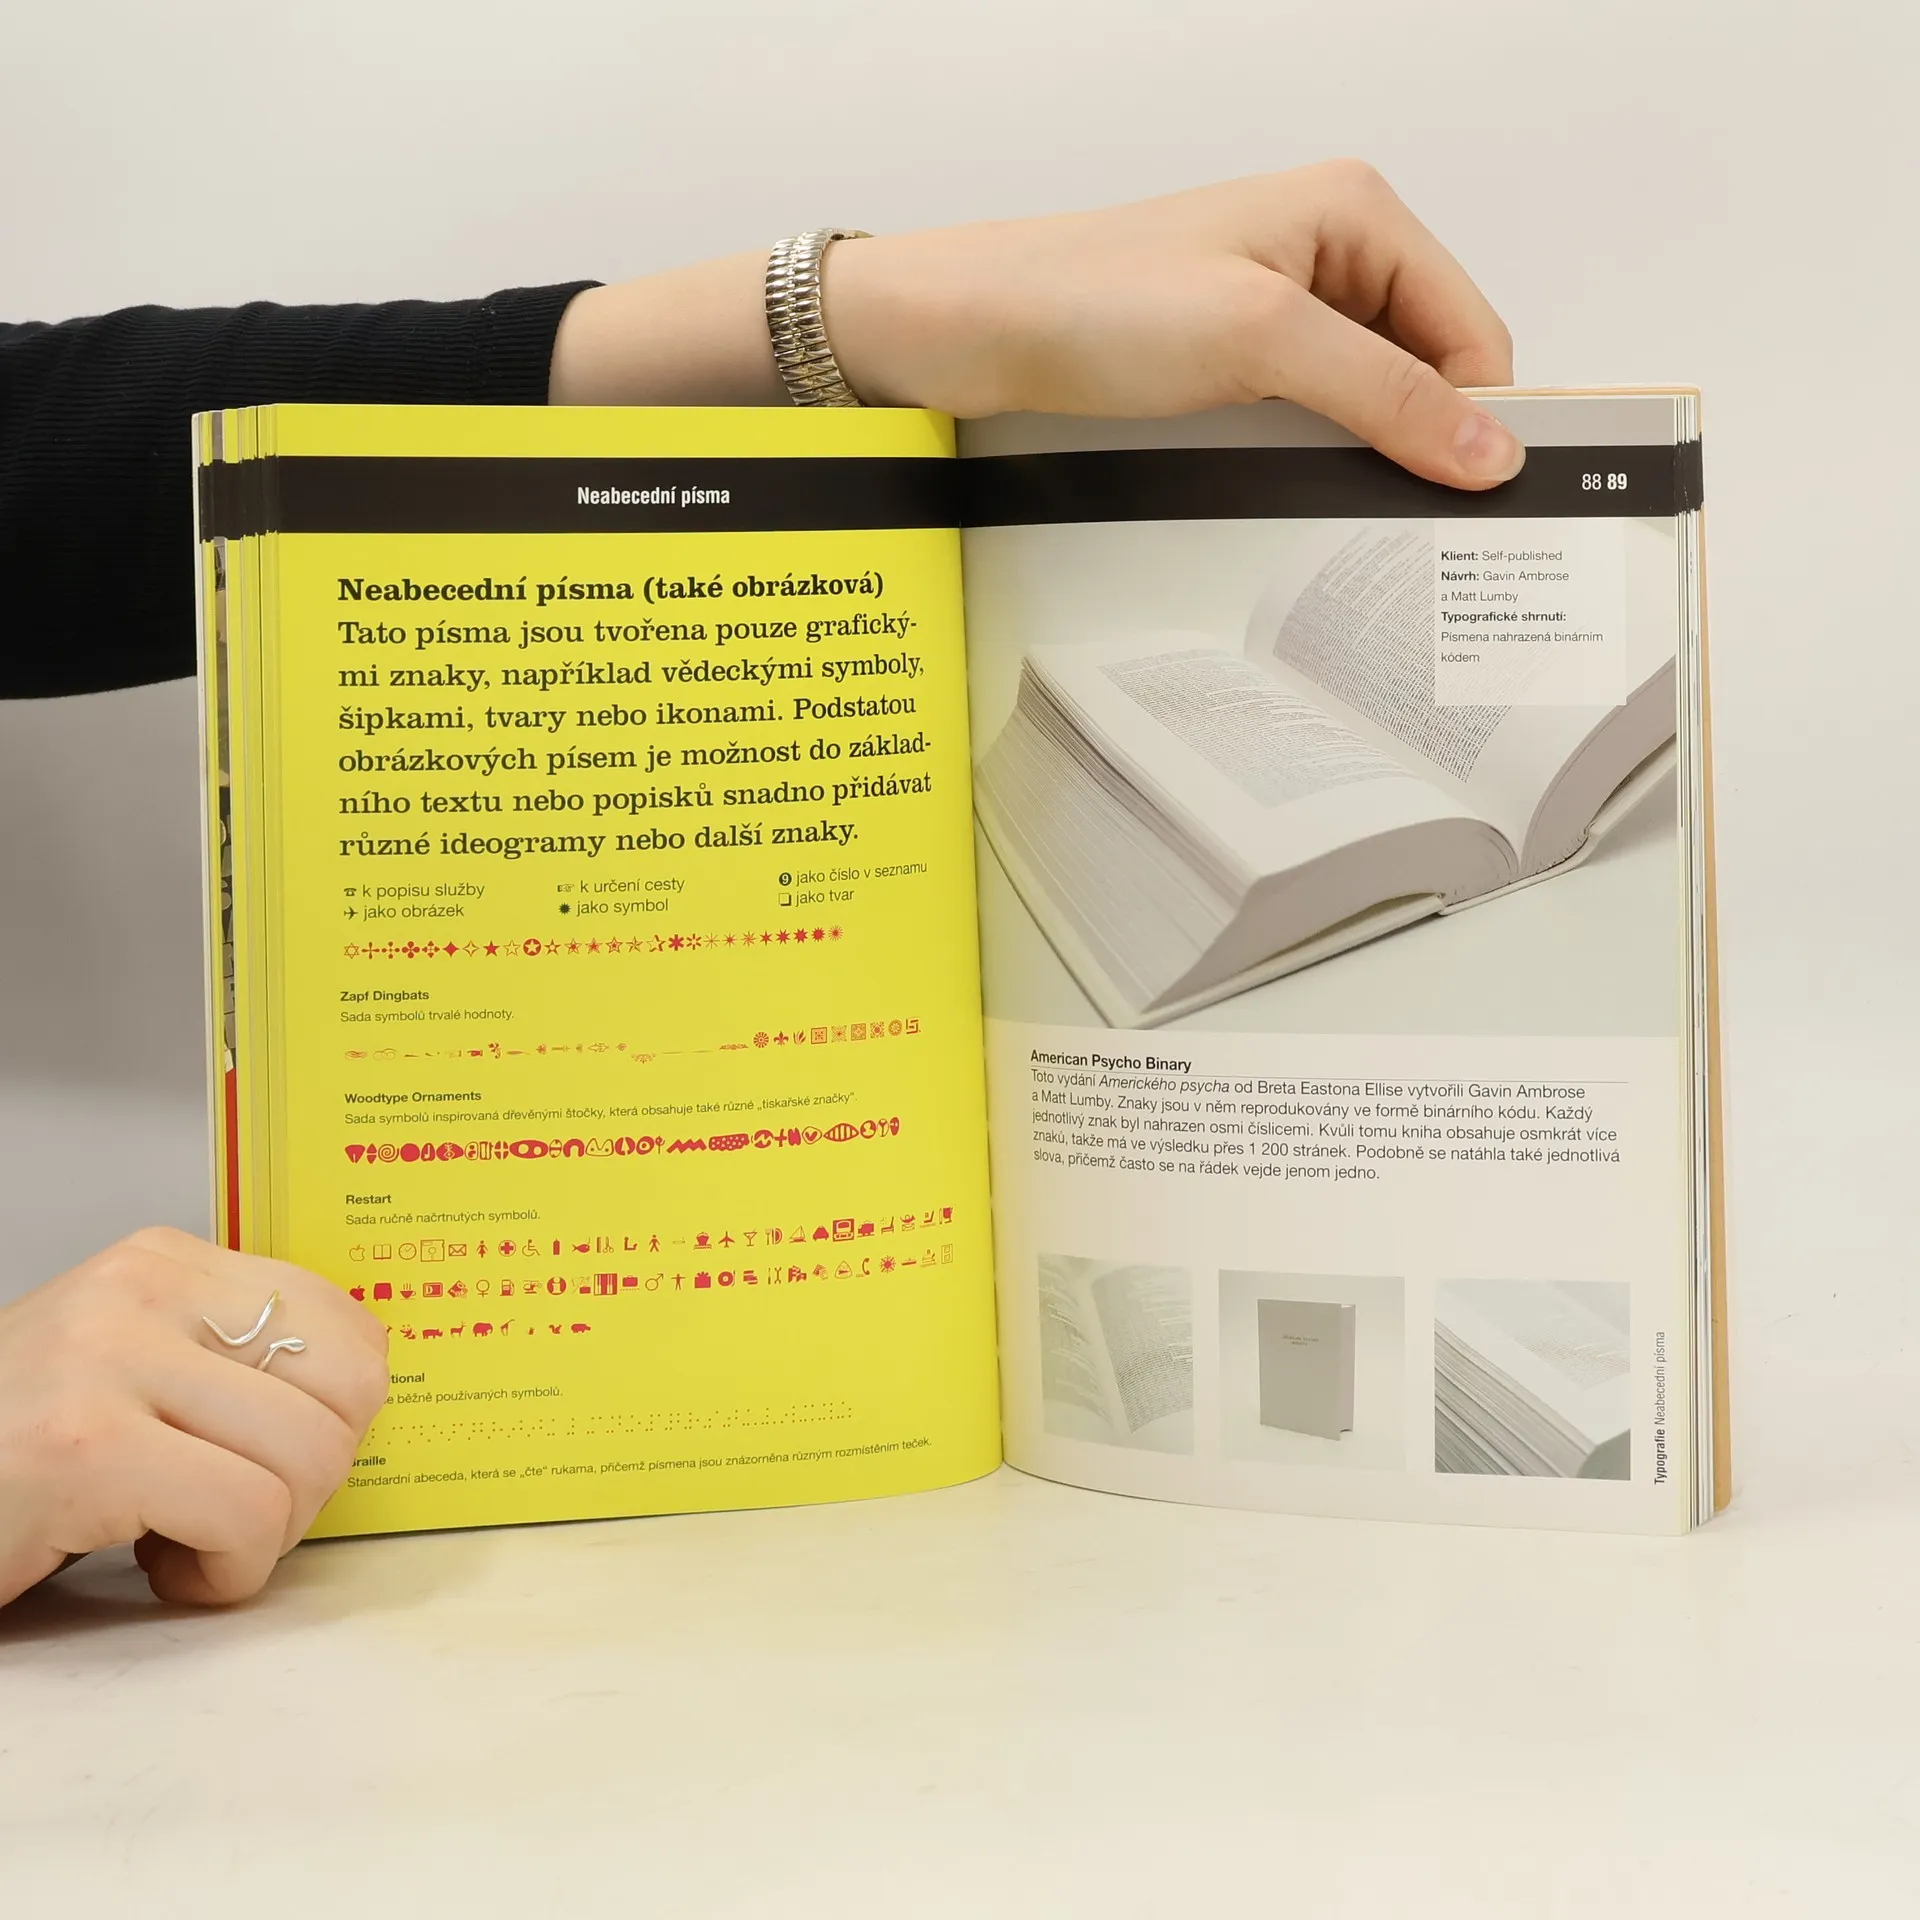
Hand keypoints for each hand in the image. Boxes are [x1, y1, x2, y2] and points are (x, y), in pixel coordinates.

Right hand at [0, 1228, 387, 1607]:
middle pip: (348, 1389)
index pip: (349, 1323)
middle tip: (232, 1515)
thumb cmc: (16, 1460)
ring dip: (264, 1537)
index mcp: (163, 1261)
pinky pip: (246, 1516)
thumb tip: (362, 1394)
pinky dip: (223, 1574)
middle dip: (312, 1483)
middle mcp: (139, 1289)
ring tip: (182, 1544)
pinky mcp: (85, 1447)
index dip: (340, 1418)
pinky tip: (157, 1571)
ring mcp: (108, 1360)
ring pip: (309, 1457)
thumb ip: (231, 1364)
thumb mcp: (133, 1374)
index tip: (279, 1462)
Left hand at [549, 161, 1519, 489]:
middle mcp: (1321, 252)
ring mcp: (1271, 309)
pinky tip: (1288, 493)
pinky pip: (1305, 416)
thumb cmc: (1084, 299)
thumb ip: (1383, 394)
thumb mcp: (1258, 340)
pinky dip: (1310, 458)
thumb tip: (1485, 447)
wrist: (960, 331)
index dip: (1480, 416)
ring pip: (1365, 399)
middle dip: (1420, 440)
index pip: (1471, 329)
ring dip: (1359, 456)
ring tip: (1335, 508)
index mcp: (1353, 213)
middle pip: (1425, 366)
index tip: (1477, 503)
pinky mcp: (1225, 358)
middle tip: (1405, 521)